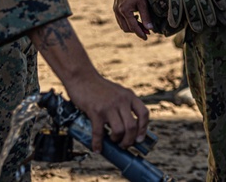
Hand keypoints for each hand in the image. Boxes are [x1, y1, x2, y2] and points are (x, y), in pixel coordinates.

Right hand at [28, 18, 148, 152]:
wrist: (82, 77)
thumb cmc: (99, 87)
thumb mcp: (117, 92)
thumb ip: (124, 105)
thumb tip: (127, 126)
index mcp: (129, 96)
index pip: (144, 114)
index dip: (143, 129)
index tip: (139, 139)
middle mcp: (122, 101)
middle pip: (132, 126)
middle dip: (129, 140)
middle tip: (124, 145)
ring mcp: (109, 106)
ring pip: (119, 130)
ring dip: (116, 140)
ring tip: (112, 142)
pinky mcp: (96, 111)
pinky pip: (99, 132)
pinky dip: (98, 143)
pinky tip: (97, 148)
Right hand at [113, 0, 151, 39]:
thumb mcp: (143, 3)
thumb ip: (146, 16)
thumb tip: (150, 28)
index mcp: (124, 11)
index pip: (133, 27)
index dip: (140, 33)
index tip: (146, 38)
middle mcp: (118, 12)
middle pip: (126, 28)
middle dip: (136, 30)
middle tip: (146, 30)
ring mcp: (115, 10)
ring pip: (122, 25)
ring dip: (132, 27)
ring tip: (141, 23)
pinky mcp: (115, 8)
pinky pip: (120, 20)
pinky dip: (128, 22)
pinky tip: (135, 17)